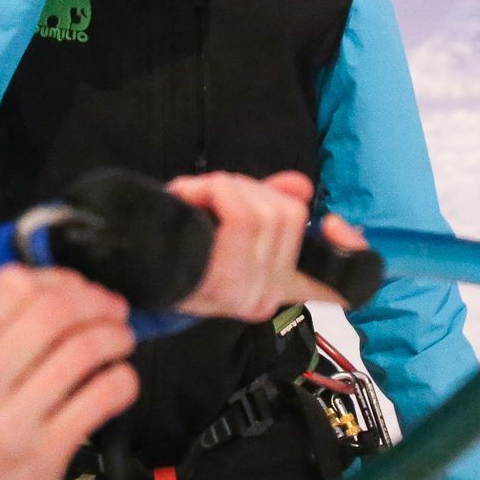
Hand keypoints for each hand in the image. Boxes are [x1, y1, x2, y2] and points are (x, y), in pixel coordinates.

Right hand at [0, 265, 138, 479]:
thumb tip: (62, 283)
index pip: (12, 285)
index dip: (55, 278)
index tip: (73, 287)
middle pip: (54, 312)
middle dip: (94, 302)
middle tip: (110, 308)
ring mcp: (10, 425)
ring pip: (83, 351)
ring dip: (114, 335)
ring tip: (118, 337)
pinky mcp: (43, 456)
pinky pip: (101, 400)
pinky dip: (122, 379)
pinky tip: (117, 376)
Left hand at [165, 171, 368, 318]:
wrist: (125, 270)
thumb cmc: (177, 248)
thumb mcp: (224, 224)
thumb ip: (268, 203)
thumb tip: (301, 185)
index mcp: (276, 285)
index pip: (337, 285)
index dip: (354, 252)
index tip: (337, 224)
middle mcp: (267, 294)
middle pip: (289, 213)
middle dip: (249, 187)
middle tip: (215, 193)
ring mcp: (245, 292)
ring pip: (265, 210)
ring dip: (228, 185)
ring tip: (199, 196)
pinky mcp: (220, 282)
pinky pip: (238, 213)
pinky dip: (214, 189)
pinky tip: (190, 198)